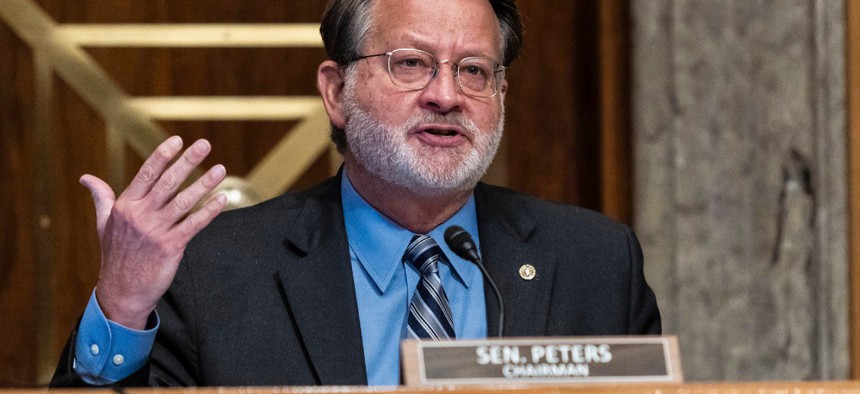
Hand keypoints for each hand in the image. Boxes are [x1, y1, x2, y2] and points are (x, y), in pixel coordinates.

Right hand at [81, 136, 227, 328]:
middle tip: (204, 144)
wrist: (121, 292)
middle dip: (187, 161)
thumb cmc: (115, 255)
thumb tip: (86, 178)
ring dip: (204, 184)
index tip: (178, 140)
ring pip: (183, 201)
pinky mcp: (170, 246)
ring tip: (220, 169)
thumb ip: (101, 197)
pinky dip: (209, 211)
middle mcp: (140, 215)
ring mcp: (156, 231)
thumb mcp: (103, 223)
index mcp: (126, 206)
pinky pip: (193, 224)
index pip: (147, 174)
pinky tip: (221, 199)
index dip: (163, 155)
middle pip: (168, 182)